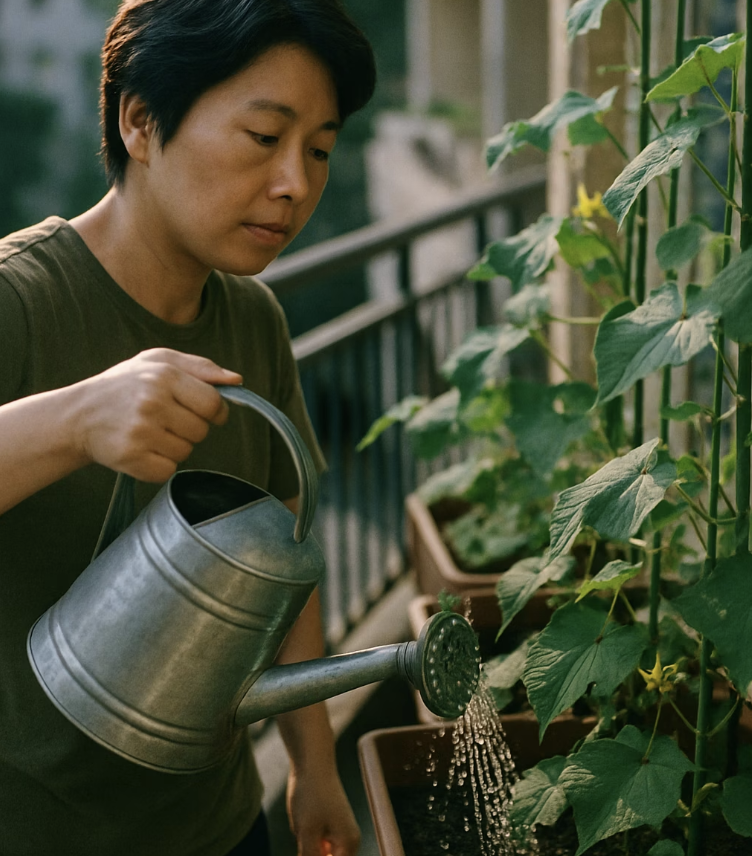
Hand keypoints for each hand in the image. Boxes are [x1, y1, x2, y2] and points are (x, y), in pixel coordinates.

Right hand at [74, 348, 241, 481]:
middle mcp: (152, 402)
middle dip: (190, 429)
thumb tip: (236, 380)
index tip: (204, 413)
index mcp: (163, 375)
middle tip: (165, 421)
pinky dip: (159, 465)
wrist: (77, 415)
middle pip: (201, 431)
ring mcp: (140, 431)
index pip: (213, 403)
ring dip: (173, 447)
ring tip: (150, 433)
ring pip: (186, 452)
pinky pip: (168, 471)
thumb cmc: (124, 386)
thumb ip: (200, 367)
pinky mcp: (130, 457)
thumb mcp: (157, 361)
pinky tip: (142, 450)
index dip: (215, 412)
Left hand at [286, 761, 360, 855]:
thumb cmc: (311, 795)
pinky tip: (302, 820)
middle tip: (306, 829)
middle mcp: (348, 842)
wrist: (312, 762)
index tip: (306, 848)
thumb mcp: (306, 833)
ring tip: (303, 823)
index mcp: (348, 846)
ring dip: (306, 847)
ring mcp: (338, 833)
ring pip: (317, 854)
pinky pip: (315, 843)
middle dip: (310, 851)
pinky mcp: (328, 826)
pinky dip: (305, 838)